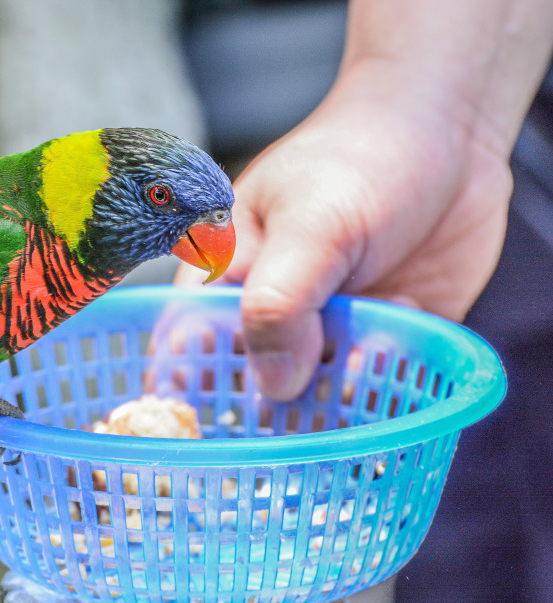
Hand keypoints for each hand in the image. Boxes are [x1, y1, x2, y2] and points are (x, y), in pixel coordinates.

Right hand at [177, 62, 511, 399]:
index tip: (205, 434)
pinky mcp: (381, 340)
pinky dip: (387, 378)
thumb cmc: (360, 157)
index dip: (188, 396)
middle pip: (252, 388)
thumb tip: (272, 387)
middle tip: (301, 421)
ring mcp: (327, 330)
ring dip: (340, 396)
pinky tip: (404, 334)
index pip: (188, 352)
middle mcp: (272, 314)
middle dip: (275, 411)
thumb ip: (280, 304)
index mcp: (226, 280)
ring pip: (318, 397)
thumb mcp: (312, 225)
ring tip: (364, 364)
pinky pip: (376, 385)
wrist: (453, 129)